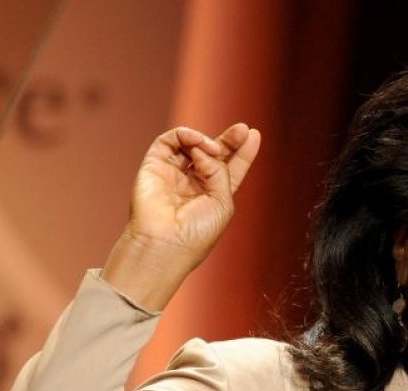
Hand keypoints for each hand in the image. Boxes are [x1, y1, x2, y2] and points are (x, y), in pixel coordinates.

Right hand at [103, 124, 260, 309]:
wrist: (165, 243)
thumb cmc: (196, 232)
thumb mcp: (223, 201)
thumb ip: (220, 170)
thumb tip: (205, 148)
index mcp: (212, 196)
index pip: (229, 168)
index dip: (242, 152)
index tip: (254, 134)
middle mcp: (192, 183)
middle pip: (212, 153)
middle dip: (228, 139)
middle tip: (242, 129)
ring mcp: (172, 173)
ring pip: (191, 144)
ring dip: (207, 141)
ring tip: (215, 149)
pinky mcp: (153, 165)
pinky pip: (169, 141)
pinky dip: (186, 136)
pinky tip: (199, 145)